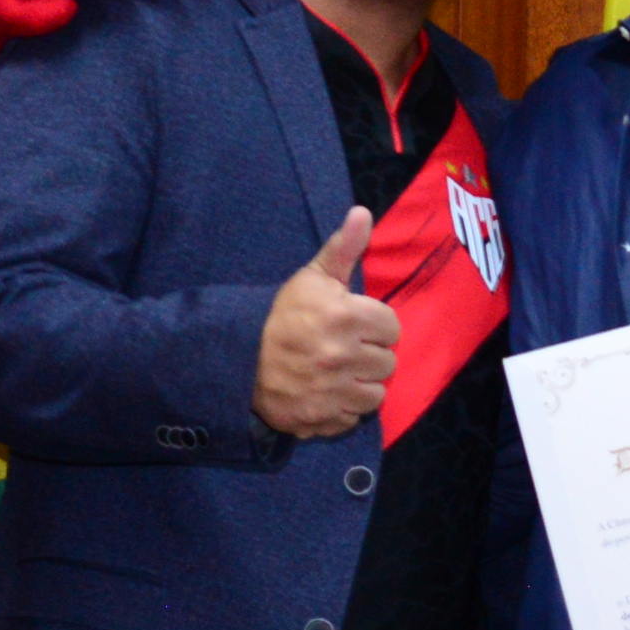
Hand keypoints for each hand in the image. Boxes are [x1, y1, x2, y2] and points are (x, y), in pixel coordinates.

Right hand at [253, 207, 398, 438]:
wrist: (237, 356)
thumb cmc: (282, 314)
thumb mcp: (312, 277)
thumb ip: (344, 248)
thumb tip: (363, 212)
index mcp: (345, 317)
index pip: (392, 328)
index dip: (375, 326)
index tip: (356, 325)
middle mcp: (341, 356)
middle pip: (387, 363)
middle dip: (370, 355)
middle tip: (346, 349)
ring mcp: (331, 390)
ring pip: (376, 395)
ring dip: (362, 385)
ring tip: (341, 373)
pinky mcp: (320, 417)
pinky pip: (352, 418)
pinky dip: (344, 409)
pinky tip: (328, 393)